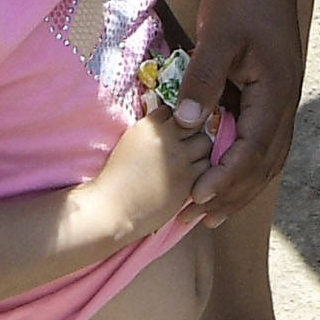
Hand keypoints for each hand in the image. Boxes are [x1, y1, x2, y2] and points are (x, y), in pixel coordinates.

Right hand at [90, 107, 215, 244]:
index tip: (171, 132)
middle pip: (195, 124)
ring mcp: (180, 158)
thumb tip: (167, 127)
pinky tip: (190, 177)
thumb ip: (150, 133)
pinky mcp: (188, 180)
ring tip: (189, 162)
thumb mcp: (130, 144)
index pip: (172, 111)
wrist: (112, 209)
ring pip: (205, 144)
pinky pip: (207, 167)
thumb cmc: (115, 180)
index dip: (174, 121)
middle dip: (192, 133)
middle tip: (185, 147)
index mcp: (149, 127)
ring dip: (200, 151)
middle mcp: (167, 139)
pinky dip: (202, 170)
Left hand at [176, 0, 308, 212]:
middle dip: (232, 193)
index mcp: (275, 91)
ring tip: (210, 210)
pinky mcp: (269, 92)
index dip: (226, 177)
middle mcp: (284, 102)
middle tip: (199, 218)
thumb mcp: (217, 34)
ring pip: (266, 157)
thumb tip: (185, 123)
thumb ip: (203, 79)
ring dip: (240, 186)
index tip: (198, 197)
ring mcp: (280, 99)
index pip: (253, 149)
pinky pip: (260, 140)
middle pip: (264, 164)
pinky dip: (243, 164)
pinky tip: (222, 174)